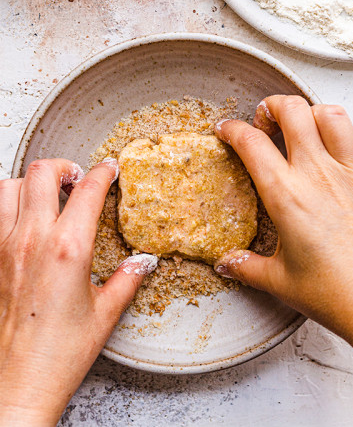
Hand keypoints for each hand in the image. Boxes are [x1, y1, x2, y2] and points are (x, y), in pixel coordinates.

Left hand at [0, 159, 157, 425]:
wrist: (17, 382)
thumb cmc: (60, 353)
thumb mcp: (106, 312)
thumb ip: (128, 278)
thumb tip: (143, 260)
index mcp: (68, 248)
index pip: (88, 189)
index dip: (103, 171)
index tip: (110, 169)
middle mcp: (32, 240)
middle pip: (41, 172)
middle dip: (64, 166)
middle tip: (78, 177)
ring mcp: (4, 248)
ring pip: (8, 186)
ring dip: (30, 182)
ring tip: (49, 193)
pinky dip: (7, 204)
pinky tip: (25, 219)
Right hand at [214, 96, 352, 394]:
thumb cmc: (337, 297)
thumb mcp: (281, 283)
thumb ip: (247, 268)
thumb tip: (226, 263)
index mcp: (286, 196)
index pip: (250, 142)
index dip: (233, 129)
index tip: (228, 130)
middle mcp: (320, 175)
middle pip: (291, 110)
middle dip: (273, 105)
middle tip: (269, 121)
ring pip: (332, 114)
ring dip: (315, 115)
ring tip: (309, 129)